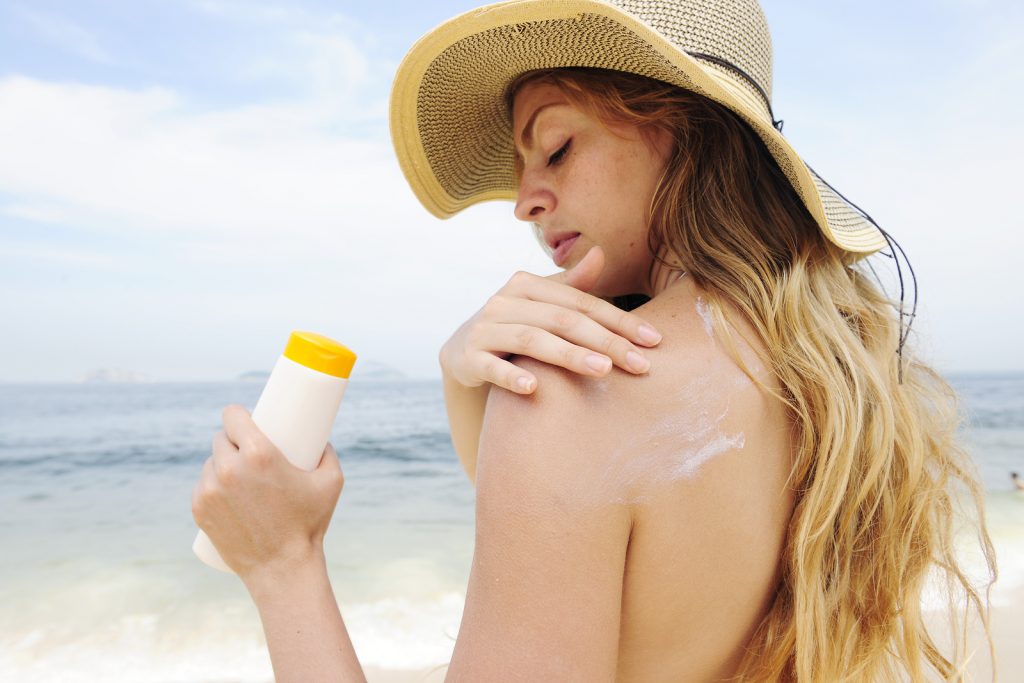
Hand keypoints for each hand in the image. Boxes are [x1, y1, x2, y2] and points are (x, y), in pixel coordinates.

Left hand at [191, 404, 344, 582]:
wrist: (282, 568)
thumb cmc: (309, 524)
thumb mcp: (332, 482)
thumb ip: (328, 453)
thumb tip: (322, 440)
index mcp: (258, 454)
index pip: (232, 416)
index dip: (237, 414)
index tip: (244, 419)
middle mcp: (229, 469)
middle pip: (220, 438)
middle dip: (231, 440)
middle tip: (247, 449)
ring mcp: (210, 491)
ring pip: (209, 463)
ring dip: (220, 463)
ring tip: (237, 473)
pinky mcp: (200, 510)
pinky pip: (202, 486)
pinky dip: (211, 485)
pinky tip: (221, 490)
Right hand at [440, 245, 662, 393]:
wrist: (461, 352)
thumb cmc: (513, 326)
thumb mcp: (541, 304)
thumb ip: (572, 285)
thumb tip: (600, 252)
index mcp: (527, 285)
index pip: (581, 303)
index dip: (619, 321)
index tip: (653, 340)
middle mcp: (504, 301)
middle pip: (562, 320)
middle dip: (604, 341)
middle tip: (639, 364)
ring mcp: (484, 329)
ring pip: (532, 340)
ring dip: (569, 356)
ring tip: (602, 371)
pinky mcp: (468, 357)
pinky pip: (491, 367)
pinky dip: (511, 376)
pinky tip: (533, 388)